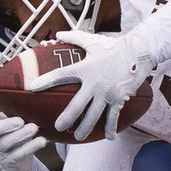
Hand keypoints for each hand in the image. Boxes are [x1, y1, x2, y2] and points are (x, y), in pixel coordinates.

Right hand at [0, 94, 46, 170]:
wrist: (16, 161)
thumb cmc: (15, 131)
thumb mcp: (12, 117)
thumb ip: (16, 103)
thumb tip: (32, 75)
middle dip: (5, 125)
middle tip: (21, 120)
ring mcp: (0, 150)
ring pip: (6, 143)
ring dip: (21, 135)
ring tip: (34, 128)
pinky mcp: (11, 161)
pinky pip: (19, 155)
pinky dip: (32, 147)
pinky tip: (43, 140)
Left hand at [28, 29, 154, 140]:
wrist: (139, 51)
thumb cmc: (113, 46)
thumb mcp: (92, 41)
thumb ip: (74, 38)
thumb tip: (58, 33)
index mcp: (84, 68)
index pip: (61, 74)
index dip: (46, 80)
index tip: (32, 87)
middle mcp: (94, 83)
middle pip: (76, 105)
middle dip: (66, 118)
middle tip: (57, 128)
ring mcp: (107, 93)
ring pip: (93, 115)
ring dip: (85, 128)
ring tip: (78, 137)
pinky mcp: (119, 98)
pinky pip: (113, 116)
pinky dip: (111, 127)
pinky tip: (108, 137)